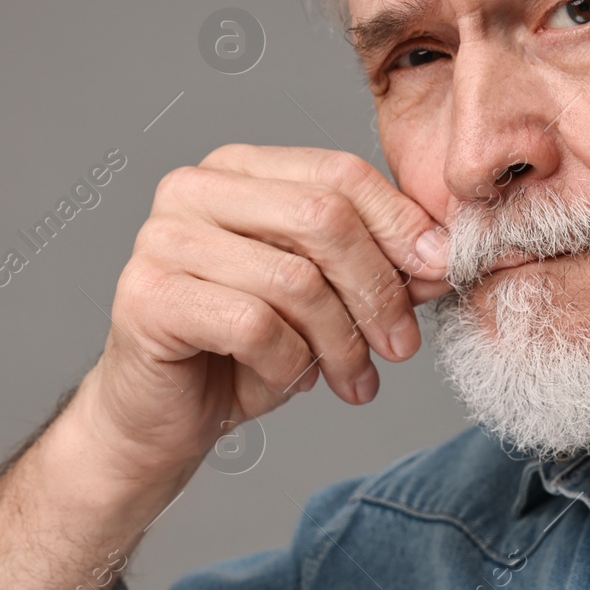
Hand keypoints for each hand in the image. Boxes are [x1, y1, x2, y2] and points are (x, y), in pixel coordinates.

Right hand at [74, 145, 450, 486]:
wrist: (161, 420)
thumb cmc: (242, 352)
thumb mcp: (327, 300)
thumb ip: (377, 266)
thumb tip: (440, 256)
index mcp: (240, 170)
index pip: (339, 173)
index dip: (400, 224)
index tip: (438, 273)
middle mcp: (194, 188)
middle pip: (323, 218)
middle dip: (377, 290)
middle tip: (400, 345)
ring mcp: (163, 239)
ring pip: (295, 279)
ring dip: (340, 342)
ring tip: (349, 376)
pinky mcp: (149, 296)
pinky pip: (254, 325)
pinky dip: (290, 364)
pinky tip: (292, 381)